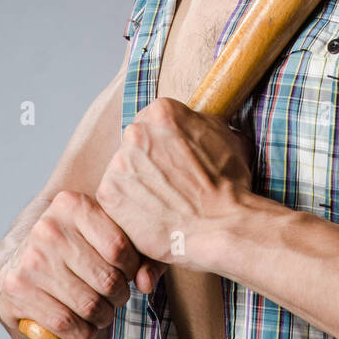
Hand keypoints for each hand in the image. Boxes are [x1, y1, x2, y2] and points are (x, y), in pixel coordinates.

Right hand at [0, 190, 163, 338]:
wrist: (22, 262)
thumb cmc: (76, 248)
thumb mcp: (105, 236)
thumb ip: (139, 254)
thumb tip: (146, 282)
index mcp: (71, 205)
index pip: (119, 246)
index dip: (132, 268)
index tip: (129, 273)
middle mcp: (47, 228)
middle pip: (107, 279)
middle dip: (120, 296)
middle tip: (117, 297)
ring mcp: (29, 260)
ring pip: (89, 305)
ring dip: (104, 317)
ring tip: (103, 311)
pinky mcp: (16, 290)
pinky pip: (66, 324)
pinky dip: (83, 333)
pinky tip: (85, 326)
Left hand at [95, 98, 253, 270]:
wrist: (221, 225)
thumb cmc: (229, 185)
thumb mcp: (226, 137)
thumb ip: (200, 124)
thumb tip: (198, 123)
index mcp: (162, 112)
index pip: (152, 122)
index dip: (165, 144)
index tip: (174, 161)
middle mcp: (136, 132)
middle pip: (135, 145)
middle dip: (148, 162)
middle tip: (169, 184)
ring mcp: (119, 163)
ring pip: (123, 170)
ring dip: (138, 184)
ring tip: (163, 202)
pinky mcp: (108, 193)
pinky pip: (114, 197)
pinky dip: (128, 208)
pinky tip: (152, 215)